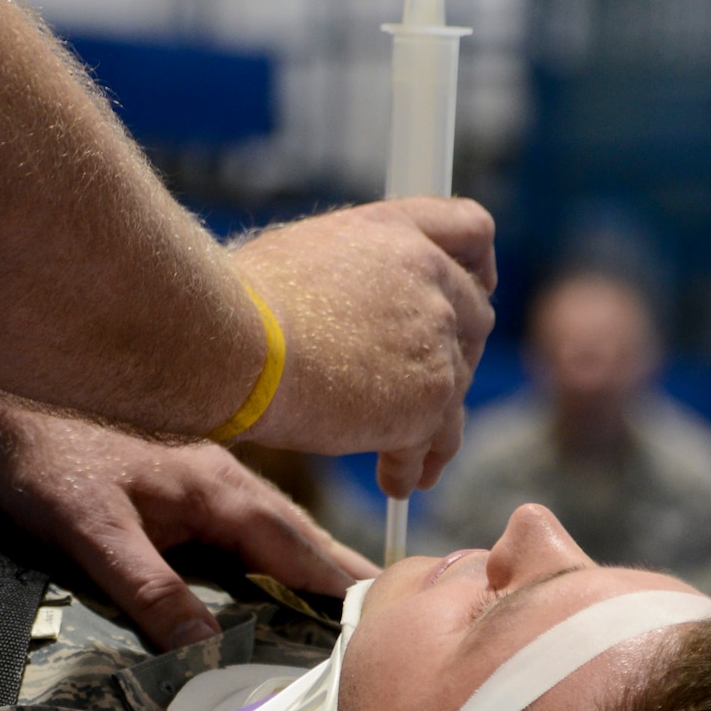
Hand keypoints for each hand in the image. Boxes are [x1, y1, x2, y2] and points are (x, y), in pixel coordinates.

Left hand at [0, 386, 376, 649]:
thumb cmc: (42, 455)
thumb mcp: (91, 529)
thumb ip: (151, 588)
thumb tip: (207, 647)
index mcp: (218, 488)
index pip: (300, 546)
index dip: (345, 585)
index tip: (393, 617)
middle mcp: (224, 479)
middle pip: (299, 538)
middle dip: (343, 580)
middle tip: (391, 624)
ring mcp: (203, 476)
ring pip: (272, 531)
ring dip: (308, 570)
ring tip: (345, 614)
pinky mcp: (179, 481)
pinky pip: (243, 527)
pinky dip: (269, 558)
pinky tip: (267, 581)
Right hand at [233, 198, 495, 496]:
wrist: (234, 342)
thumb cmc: (238, 303)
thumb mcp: (304, 255)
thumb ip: (356, 273)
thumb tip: (352, 307)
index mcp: (396, 230)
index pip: (471, 229)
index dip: (477, 264)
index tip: (475, 289)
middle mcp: (430, 275)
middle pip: (475, 319)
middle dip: (453, 358)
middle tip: (428, 393)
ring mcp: (436, 337)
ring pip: (457, 390)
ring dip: (433, 425)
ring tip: (411, 460)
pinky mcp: (430, 398)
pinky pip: (435, 439)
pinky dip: (414, 463)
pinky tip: (395, 481)